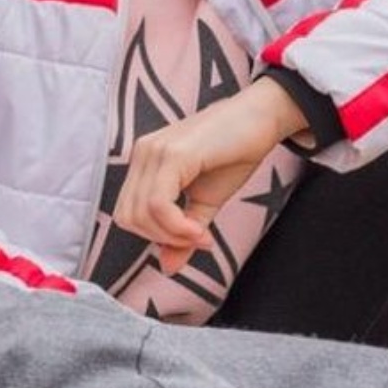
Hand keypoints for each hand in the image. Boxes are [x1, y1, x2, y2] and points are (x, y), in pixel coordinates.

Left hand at [113, 76, 307, 275]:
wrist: (260, 119)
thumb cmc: (233, 154)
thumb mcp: (205, 202)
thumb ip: (183, 233)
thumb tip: (168, 268)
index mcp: (144, 163)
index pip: (126, 213)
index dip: (154, 237)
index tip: (191, 240)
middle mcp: (142, 154)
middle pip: (128, 217)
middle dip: (162, 239)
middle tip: (197, 238)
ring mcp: (154, 151)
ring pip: (140, 213)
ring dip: (171, 235)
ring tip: (201, 233)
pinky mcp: (172, 154)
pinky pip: (158, 204)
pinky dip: (176, 226)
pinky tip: (200, 229)